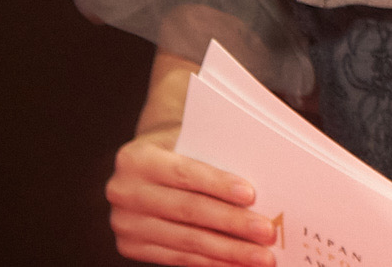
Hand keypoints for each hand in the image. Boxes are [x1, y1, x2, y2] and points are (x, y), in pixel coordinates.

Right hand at [108, 124, 278, 266]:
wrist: (145, 165)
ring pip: (186, 240)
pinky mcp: (131, 246)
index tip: (251, 195)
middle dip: (232, 223)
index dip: (218, 185)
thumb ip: (215, 154)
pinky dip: (212, 262)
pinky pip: (178, 258)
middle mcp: (124, 192)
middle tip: (266, 232)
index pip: (184, 173)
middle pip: (188, 210)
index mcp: (136, 158)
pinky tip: (236, 264)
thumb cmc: (180, 146)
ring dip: (228, 251)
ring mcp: (125, 223)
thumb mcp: (189, 138)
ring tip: (260, 257)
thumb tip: (266, 180)